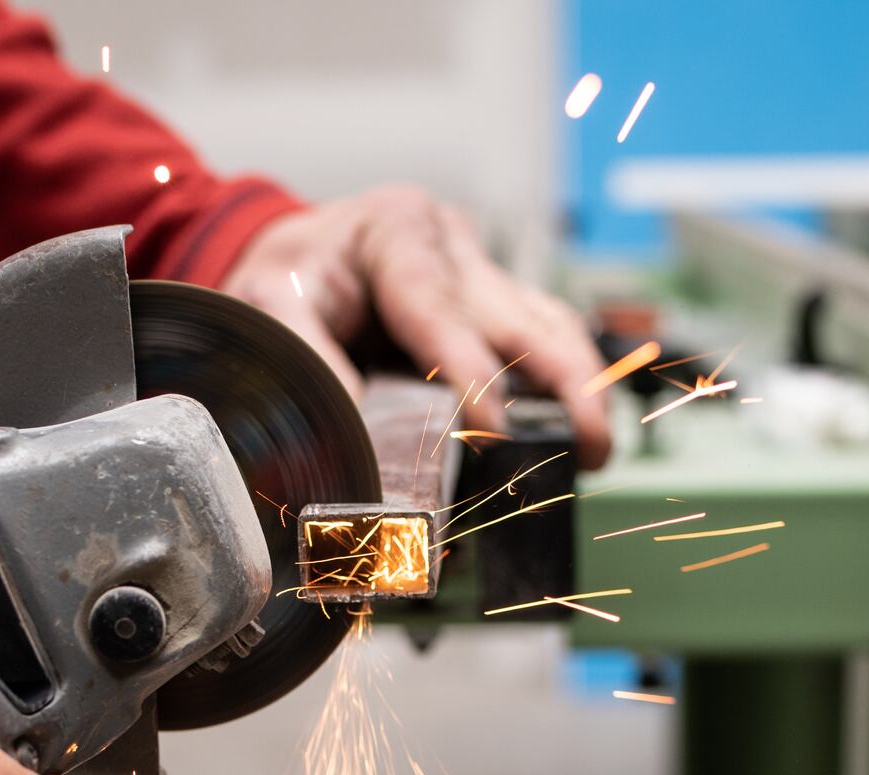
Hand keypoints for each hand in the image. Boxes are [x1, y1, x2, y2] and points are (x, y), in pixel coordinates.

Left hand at [221, 186, 613, 468]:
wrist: (301, 252)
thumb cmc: (289, 275)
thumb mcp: (269, 301)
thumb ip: (310, 354)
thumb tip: (358, 426)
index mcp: (396, 230)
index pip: (439, 307)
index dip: (471, 370)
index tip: (494, 428)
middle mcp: (452, 245)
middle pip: (522, 314)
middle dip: (564, 381)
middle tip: (589, 442)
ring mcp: (482, 273)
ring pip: (550, 325)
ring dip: (582, 387)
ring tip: (598, 450)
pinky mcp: (495, 304)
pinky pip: (544, 340)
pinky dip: (567, 383)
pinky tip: (581, 429)